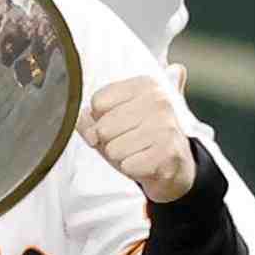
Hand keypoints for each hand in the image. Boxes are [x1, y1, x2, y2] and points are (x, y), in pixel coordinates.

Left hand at [81, 76, 199, 204]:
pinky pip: (127, 166)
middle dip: (109, 142)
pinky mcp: (169, 153)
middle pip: (103, 127)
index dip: (99, 120)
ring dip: (120, 157)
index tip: (118, 123)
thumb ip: (91, 116)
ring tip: (138, 153)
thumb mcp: (114, 121)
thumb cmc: (139, 139)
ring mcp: (166, 127)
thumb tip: (79, 118)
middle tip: (129, 142)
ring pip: (113, 149)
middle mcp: (159, 101)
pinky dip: (132, 169)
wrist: (175, 166)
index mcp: (145, 85)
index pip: (97, 102)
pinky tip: (146, 164)